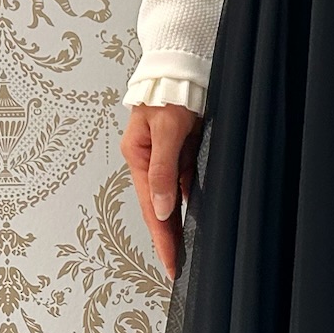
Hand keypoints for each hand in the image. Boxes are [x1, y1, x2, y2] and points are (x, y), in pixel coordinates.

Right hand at [123, 102, 200, 278]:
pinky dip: (189, 201)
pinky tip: (195, 218)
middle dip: (167, 238)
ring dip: (177, 223)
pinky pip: (185, 182)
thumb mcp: (166, 130)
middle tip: (178, 266)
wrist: (180, 66)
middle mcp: (149, 161)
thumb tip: (160, 208)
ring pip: (172, 199)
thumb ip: (164, 169)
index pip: (150, 208)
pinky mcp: (180, 151)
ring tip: (185, 250)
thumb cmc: (169, 91)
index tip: (171, 263)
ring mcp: (165, 157)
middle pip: (158, 208)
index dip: (161, 238)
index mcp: (138, 157)